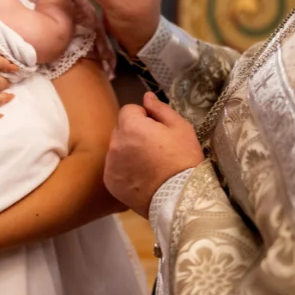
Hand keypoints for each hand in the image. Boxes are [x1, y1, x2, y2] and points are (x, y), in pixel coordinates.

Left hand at [104, 93, 203, 217]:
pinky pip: (115, 167)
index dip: (144, 117)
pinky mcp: (110, 182)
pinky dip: (124, 169)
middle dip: (134, 133)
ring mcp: (110, 164)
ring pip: (117, 148)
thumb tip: (146, 96)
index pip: (129, 110)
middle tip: (155, 148)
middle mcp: (115, 143)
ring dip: (128, 151)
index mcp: (130, 126)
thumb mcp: (180, 127)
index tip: (158, 130)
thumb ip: (160, 108)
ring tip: (149, 165)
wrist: (180, 197)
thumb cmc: (183, 159)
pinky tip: (141, 177)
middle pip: (121, 129)